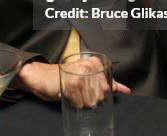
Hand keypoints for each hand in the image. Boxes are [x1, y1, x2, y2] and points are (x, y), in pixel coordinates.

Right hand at [13, 60, 130, 102]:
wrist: (41, 76)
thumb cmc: (64, 76)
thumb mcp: (86, 76)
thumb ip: (106, 82)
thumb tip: (125, 90)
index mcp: (94, 63)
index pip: (108, 88)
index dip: (99, 93)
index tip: (87, 88)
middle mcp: (88, 67)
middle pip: (100, 95)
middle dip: (91, 99)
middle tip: (79, 91)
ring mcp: (80, 75)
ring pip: (91, 101)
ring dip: (82, 102)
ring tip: (73, 92)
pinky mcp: (71, 85)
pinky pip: (80, 104)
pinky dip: (74, 104)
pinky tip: (68, 95)